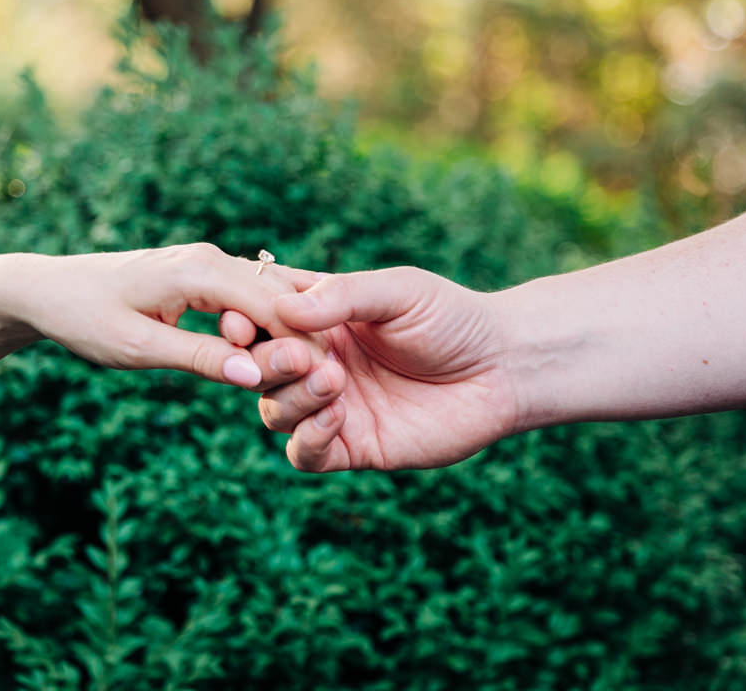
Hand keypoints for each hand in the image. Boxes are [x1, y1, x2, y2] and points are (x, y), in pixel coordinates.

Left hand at [5, 243, 322, 387]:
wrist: (49, 290)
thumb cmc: (84, 317)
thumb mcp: (137, 348)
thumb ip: (198, 359)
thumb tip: (255, 376)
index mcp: (199, 270)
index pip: (273, 306)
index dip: (302, 346)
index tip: (324, 385)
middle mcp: (211, 258)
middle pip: (281, 298)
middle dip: (304, 339)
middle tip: (325, 387)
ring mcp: (208, 263)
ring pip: (269, 297)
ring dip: (287, 334)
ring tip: (307, 378)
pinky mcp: (203, 275)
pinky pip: (249, 298)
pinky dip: (266, 326)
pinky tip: (278, 357)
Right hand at [222, 267, 521, 470]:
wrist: (504, 368)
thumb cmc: (452, 318)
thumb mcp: (398, 291)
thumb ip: (342, 296)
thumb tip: (281, 309)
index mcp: (318, 318)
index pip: (259, 319)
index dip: (243, 321)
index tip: (242, 321)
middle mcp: (316, 362)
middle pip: (257, 369)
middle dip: (266, 364)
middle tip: (299, 356)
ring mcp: (332, 406)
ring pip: (274, 411)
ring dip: (292, 398)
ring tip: (334, 381)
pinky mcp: (354, 446)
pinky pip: (306, 453)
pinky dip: (309, 438)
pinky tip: (338, 416)